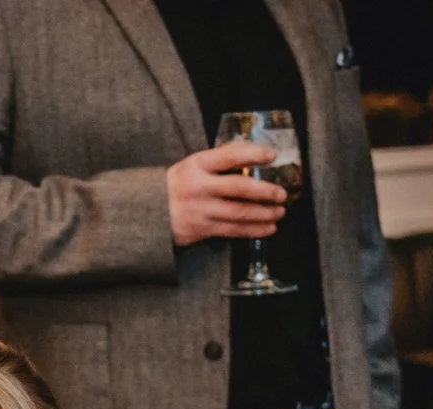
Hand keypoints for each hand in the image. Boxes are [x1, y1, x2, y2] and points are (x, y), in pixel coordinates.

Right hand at [166, 141, 286, 246]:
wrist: (150, 212)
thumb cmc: (179, 185)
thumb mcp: (193, 165)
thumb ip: (219, 162)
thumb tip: (253, 156)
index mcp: (197, 164)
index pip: (229, 156)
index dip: (252, 154)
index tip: (272, 155)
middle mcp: (199, 186)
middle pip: (238, 187)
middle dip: (264, 191)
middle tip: (282, 194)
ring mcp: (201, 210)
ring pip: (239, 213)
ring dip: (264, 214)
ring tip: (280, 212)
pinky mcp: (201, 229)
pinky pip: (233, 230)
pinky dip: (254, 230)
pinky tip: (268, 228)